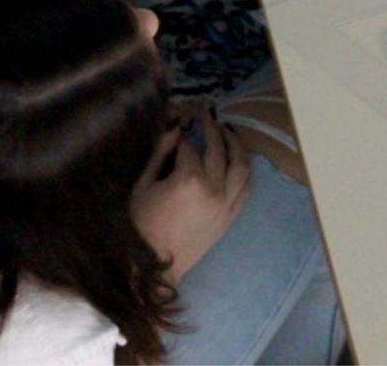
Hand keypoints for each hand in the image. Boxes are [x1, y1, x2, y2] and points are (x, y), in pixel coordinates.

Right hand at [130, 111, 251, 281]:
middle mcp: (214, 189)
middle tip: (206, 116)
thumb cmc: (140, 227)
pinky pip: (245, 188)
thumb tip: (175, 129)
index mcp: (190, 180)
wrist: (152, 269)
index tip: (178, 126)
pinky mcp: (230, 217)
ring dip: (236, 145)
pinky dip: (244, 170)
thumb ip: (160, 154)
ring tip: (227, 132)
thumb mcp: (143, 186)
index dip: (182, 135)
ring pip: (241, 166)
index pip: (190, 147)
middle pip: (219, 149)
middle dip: (212, 129)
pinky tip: (237, 160)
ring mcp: (226, 204)